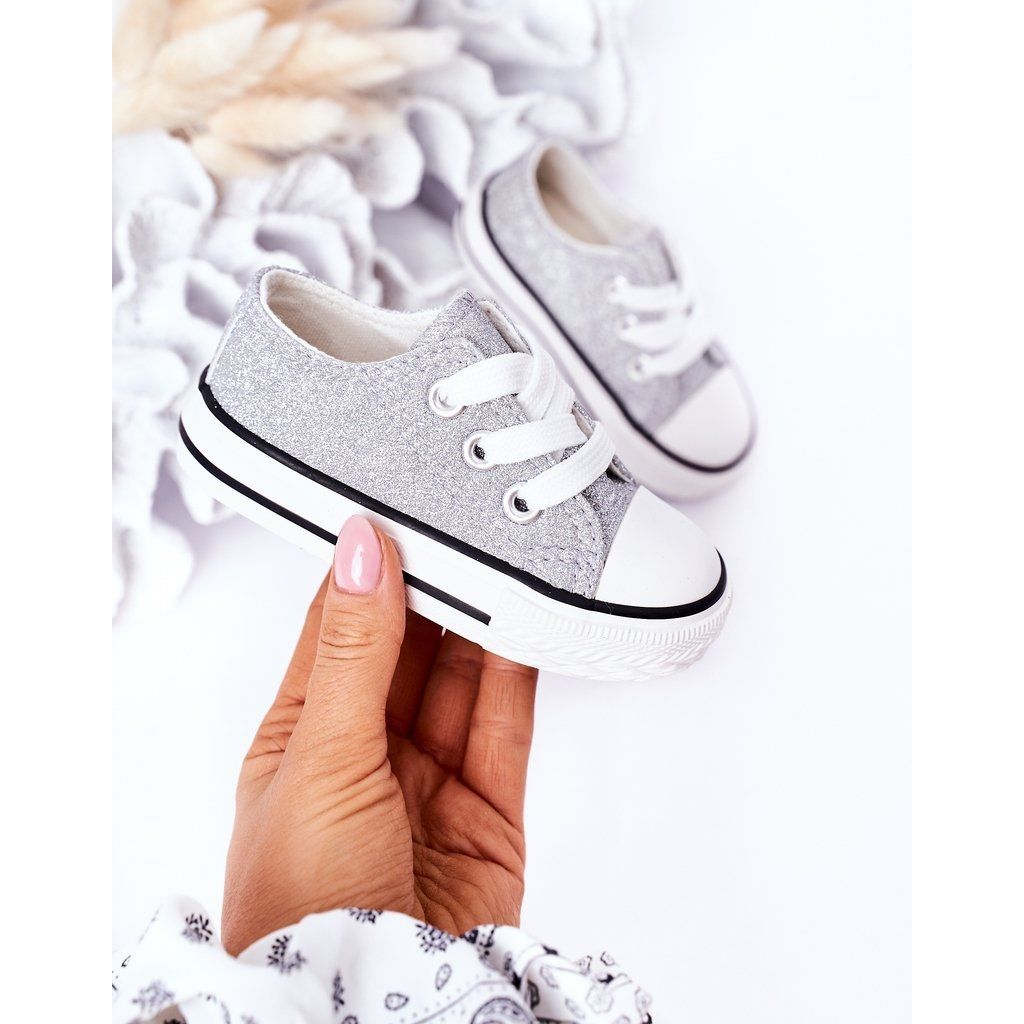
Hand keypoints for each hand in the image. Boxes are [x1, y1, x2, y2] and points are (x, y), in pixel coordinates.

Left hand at [221, 516, 537, 954]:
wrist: (375, 1007)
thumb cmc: (303, 904)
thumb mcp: (319, 757)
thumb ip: (353, 650)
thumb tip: (360, 552)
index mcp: (303, 735)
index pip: (338, 627)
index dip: (367, 569)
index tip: (394, 514)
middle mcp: (367, 751)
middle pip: (407, 645)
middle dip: (432, 590)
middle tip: (459, 530)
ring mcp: (430, 777)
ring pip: (461, 677)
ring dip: (479, 622)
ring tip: (498, 562)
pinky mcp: (489, 805)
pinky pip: (506, 720)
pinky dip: (519, 669)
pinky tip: (525, 623)